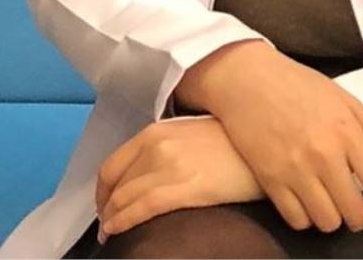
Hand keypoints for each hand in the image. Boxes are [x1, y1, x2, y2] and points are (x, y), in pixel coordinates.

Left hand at [95, 116, 264, 239]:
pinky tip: (117, 230)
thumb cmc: (230, 142)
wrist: (260, 147)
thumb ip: (163, 146)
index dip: (103, 189)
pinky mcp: (185, 186)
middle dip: (105, 206)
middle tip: (106, 222)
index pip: (114, 163)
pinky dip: (123, 221)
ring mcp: (170, 166)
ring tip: (110, 231)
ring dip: (111, 218)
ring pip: (125, 197)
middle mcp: (159, 145)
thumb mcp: (189, 133)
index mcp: (158, 131)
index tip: (104, 202)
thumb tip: (142, 173)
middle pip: (116, 183)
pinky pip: (142, 207)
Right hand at [194, 42, 362, 244]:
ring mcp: (295, 170)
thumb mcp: (344, 100)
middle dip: (360, 215)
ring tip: (328, 199)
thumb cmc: (298, 84)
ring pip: (327, 222)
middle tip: (353, 201)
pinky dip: (306, 218)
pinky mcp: (270, 180)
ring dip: (333, 217)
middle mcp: (324, 154)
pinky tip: (306, 200)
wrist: (247, 79)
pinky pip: (297, 220)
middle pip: (355, 213)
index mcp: (347, 132)